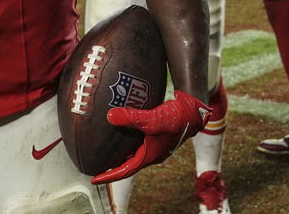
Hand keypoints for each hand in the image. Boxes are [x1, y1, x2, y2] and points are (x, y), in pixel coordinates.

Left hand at [91, 90, 210, 183]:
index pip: (125, 171)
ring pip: (133, 153)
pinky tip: (121, 132)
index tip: (94, 179)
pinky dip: (127, 141)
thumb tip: (110, 116)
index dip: (109, 176)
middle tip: (96, 165)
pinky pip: (138, 142)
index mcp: (150, 156)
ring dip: (120, 154)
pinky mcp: (157, 135)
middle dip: (113, 167)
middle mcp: (152, 153)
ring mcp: (155, 145)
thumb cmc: (176, 117)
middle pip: (128, 164)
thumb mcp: (153, 118)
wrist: (193, 110)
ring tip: (105, 151)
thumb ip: (132, 118)